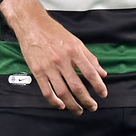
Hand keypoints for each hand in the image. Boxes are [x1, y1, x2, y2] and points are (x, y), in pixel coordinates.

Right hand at [0, 0, 107, 114]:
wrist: (32, 25)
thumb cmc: (54, 32)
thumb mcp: (76, 41)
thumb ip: (90, 58)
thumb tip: (101, 73)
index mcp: (73, 51)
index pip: (90, 72)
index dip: (98, 85)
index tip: (103, 94)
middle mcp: (62, 60)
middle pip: (77, 86)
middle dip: (87, 100)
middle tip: (92, 107)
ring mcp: (49, 67)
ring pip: (62, 92)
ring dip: (72, 104)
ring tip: (78, 110)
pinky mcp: (37, 71)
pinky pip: (47, 91)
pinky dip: (54, 101)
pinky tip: (61, 105)